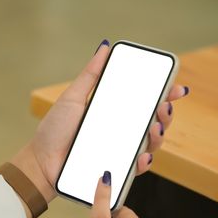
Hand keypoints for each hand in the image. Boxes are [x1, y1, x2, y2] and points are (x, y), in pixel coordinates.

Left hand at [11, 40, 188, 208]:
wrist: (41, 162)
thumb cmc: (54, 130)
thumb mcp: (73, 98)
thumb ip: (90, 75)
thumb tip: (105, 47)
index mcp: (114, 112)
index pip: (145, 102)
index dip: (164, 94)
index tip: (176, 88)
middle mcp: (121, 131)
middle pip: (154, 122)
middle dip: (166, 114)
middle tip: (163, 107)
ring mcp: (120, 152)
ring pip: (151, 144)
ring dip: (160, 135)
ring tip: (154, 127)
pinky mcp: (115, 171)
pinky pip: (135, 168)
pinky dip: (143, 162)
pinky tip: (143, 155)